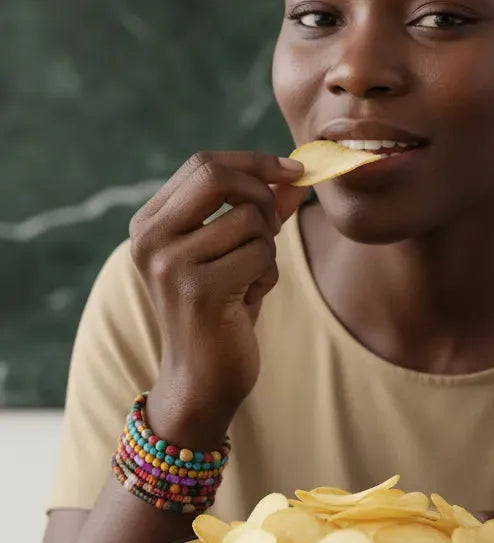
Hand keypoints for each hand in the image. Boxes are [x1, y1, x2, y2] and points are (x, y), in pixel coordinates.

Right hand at [129, 151, 305, 435]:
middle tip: (275, 227)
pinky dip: (268, 276)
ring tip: (250, 279)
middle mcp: (150, 238)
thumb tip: (294, 176)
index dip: (254, 162)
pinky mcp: (198, 289)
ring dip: (267, 249)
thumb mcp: (238, 253)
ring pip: (251, 220)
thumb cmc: (223, 313)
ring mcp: (170, 263)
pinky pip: (260, 255)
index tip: (294, 170)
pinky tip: (248, 299)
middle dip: (262, 194)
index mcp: (151, 222)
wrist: (203, 380)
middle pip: (216, 176)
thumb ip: (260, 212)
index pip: (203, 164)